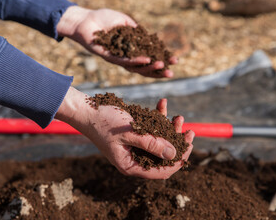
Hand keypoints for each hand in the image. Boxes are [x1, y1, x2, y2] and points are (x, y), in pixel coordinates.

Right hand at [55, 87, 193, 178]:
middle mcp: (134, 159)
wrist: (86, 109)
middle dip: (177, 142)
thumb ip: (152, 144)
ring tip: (177, 116)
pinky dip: (158, 119)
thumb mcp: (130, 133)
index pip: (162, 172)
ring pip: (159, 143)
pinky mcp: (134, 136)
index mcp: (131, 166)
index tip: (190, 144)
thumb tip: (174, 154)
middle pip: (163, 157)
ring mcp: (134, 147)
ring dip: (170, 129)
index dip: (179, 160)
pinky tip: (162, 103)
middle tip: (189, 129)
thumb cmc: (104, 122)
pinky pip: (150, 130)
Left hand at [57, 6, 176, 77]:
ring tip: (162, 65)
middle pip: (144, 67)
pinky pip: (124, 61)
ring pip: (136, 67)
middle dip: (158, 70)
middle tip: (171, 73)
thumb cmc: (103, 19)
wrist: (84, 19)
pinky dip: (136, 61)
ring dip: (149, 67)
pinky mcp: (109, 57)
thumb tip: (149, 37)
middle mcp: (125, 57)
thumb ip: (136, 30)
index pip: (149, 57)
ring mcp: (117, 58)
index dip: (162, 60)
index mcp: (131, 50)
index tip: (175, 61)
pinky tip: (146, 60)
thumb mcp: (125, 22)